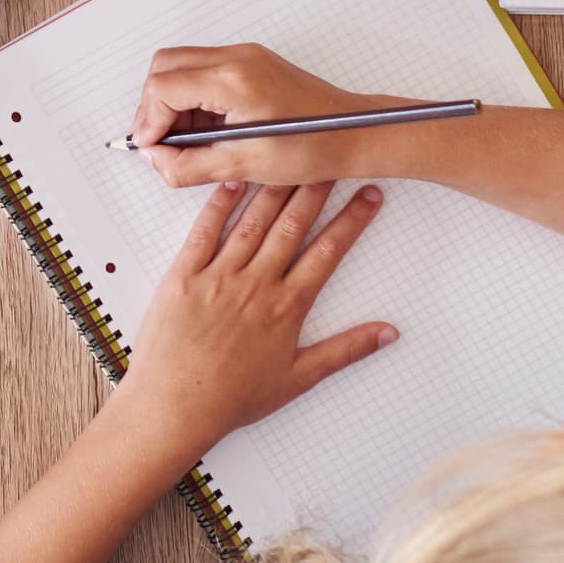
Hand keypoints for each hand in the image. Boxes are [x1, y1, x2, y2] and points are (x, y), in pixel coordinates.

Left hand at [113, 181, 393, 452]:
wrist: (175, 406)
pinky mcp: (183, 275)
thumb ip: (346, 350)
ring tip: (289, 155)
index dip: (352, 220)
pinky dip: (218, 203)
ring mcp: (218, 276)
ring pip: (253, 220)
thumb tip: (388, 333)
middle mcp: (256, 284)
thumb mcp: (299, 378)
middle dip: (316, 188)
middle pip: (293, 225)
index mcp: (287, 307)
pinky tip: (232, 179)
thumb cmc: (233, 399)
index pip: (328, 252)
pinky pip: (204, 231)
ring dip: (274, 186)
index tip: (369, 194)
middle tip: (332, 158)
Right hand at [128, 43, 388, 189]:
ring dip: (172, 100)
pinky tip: (206, 129)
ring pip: (181, 64)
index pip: (164, 86)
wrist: (355, 132)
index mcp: (233, 79)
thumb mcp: (244, 166)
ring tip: (186, 140)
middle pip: (165, 65)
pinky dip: (192, 95)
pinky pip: (204, 69)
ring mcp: (245, 56)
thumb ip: (189, 165)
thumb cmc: (313, 148)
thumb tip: (155, 159)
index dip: (149, 120)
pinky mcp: (251, 62)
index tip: (151, 148)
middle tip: (160, 142)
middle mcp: (236, 57)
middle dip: (153, 104)